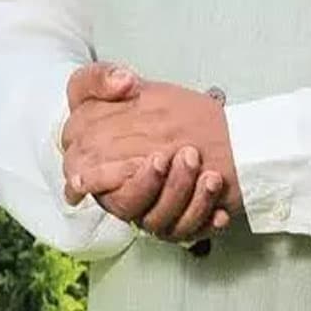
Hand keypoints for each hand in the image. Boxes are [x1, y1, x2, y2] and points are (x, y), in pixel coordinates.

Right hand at [62, 64, 238, 239]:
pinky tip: (220, 206)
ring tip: (210, 175)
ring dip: (185, 197)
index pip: (90, 183)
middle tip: (186, 155)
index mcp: (97, 165)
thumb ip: (100, 79)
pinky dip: (205, 218)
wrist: (189, 122)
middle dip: (154, 184)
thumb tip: (122, 82)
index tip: (148, 158)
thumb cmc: (142, 108)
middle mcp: (121, 193)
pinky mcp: (177, 220)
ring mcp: (149, 210)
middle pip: (128, 204)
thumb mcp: (112, 83)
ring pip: (159, 221)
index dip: (109, 178)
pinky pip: (188, 231)